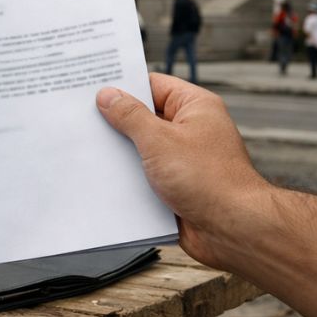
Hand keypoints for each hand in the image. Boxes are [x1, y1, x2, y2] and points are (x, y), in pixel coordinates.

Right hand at [96, 74, 269, 268]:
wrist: (235, 231)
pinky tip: (104, 178)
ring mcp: (183, 159)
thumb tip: (108, 96)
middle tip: (82, 117)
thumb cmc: (210, 180)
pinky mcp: (176, 186)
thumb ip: (130, 116)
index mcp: (194, 107)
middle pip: (144, 117)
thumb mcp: (159, 140)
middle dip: (116, 122)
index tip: (92, 86)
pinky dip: (128, 177)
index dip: (123, 85)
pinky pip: (145, 175)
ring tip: (87, 148)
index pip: (152, 85)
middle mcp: (190, 130)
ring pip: (141, 148)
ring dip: (121, 153)